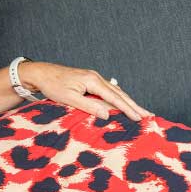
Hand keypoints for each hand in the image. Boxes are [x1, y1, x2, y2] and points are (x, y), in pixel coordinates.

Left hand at [21, 62, 150, 120]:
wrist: (41, 73)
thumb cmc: (53, 86)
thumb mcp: (69, 98)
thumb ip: (89, 106)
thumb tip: (107, 114)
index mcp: (92, 81)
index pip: (115, 97)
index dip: (128, 109)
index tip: (140, 118)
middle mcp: (96, 77)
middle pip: (119, 93)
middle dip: (134, 105)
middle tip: (149, 115)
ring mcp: (93, 78)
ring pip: (115, 91)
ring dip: (128, 102)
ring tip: (141, 111)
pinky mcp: (90, 80)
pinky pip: (108, 90)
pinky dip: (119, 98)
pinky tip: (123, 103)